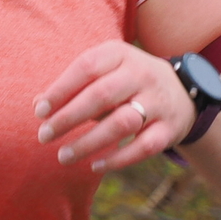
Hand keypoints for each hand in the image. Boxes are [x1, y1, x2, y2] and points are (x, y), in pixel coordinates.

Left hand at [34, 39, 196, 173]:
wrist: (182, 91)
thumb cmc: (126, 82)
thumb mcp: (104, 72)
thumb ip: (72, 87)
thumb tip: (38, 106)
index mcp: (120, 54)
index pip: (86, 67)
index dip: (60, 90)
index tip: (40, 112)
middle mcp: (142, 74)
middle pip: (101, 96)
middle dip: (68, 118)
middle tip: (44, 136)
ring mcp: (159, 102)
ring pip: (122, 124)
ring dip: (88, 143)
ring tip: (63, 156)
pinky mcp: (170, 129)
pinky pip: (143, 147)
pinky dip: (117, 159)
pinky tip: (94, 166)